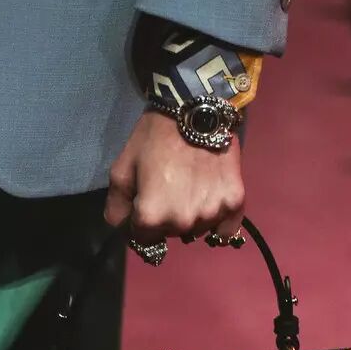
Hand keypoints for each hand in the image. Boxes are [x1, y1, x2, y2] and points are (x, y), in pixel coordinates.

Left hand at [104, 109, 244, 244]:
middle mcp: (182, 223)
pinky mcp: (234, 204)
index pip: (144, 240)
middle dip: (166, 219)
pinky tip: (210, 204)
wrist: (195, 109)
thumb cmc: (154, 137)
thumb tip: (122, 229)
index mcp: (152, 217)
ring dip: (191, 218)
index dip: (141, 224)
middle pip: (171, 234)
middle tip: (169, 190)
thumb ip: (116, 207)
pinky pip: (225, 231)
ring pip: (196, 230)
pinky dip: (218, 224)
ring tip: (190, 189)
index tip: (146, 205)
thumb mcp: (121, 169)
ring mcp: (211, 214)